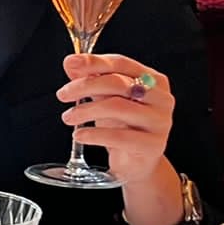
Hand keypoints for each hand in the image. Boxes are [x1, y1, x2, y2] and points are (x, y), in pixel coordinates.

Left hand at [57, 53, 176, 192]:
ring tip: (68, 117)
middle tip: (62, 94)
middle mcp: (161, 98)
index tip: (71, 62)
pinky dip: (93, 134)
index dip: (94, 62)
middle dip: (85, 86)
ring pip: (117, 107)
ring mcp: (159, 122)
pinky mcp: (152, 145)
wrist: (138, 162)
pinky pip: (118, 136)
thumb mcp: (106, 98)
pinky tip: (79, 135)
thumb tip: (72, 63)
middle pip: (118, 83)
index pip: (121, 63)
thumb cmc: (124, 126)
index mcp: (153, 80)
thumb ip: (92, 79)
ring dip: (86, 110)